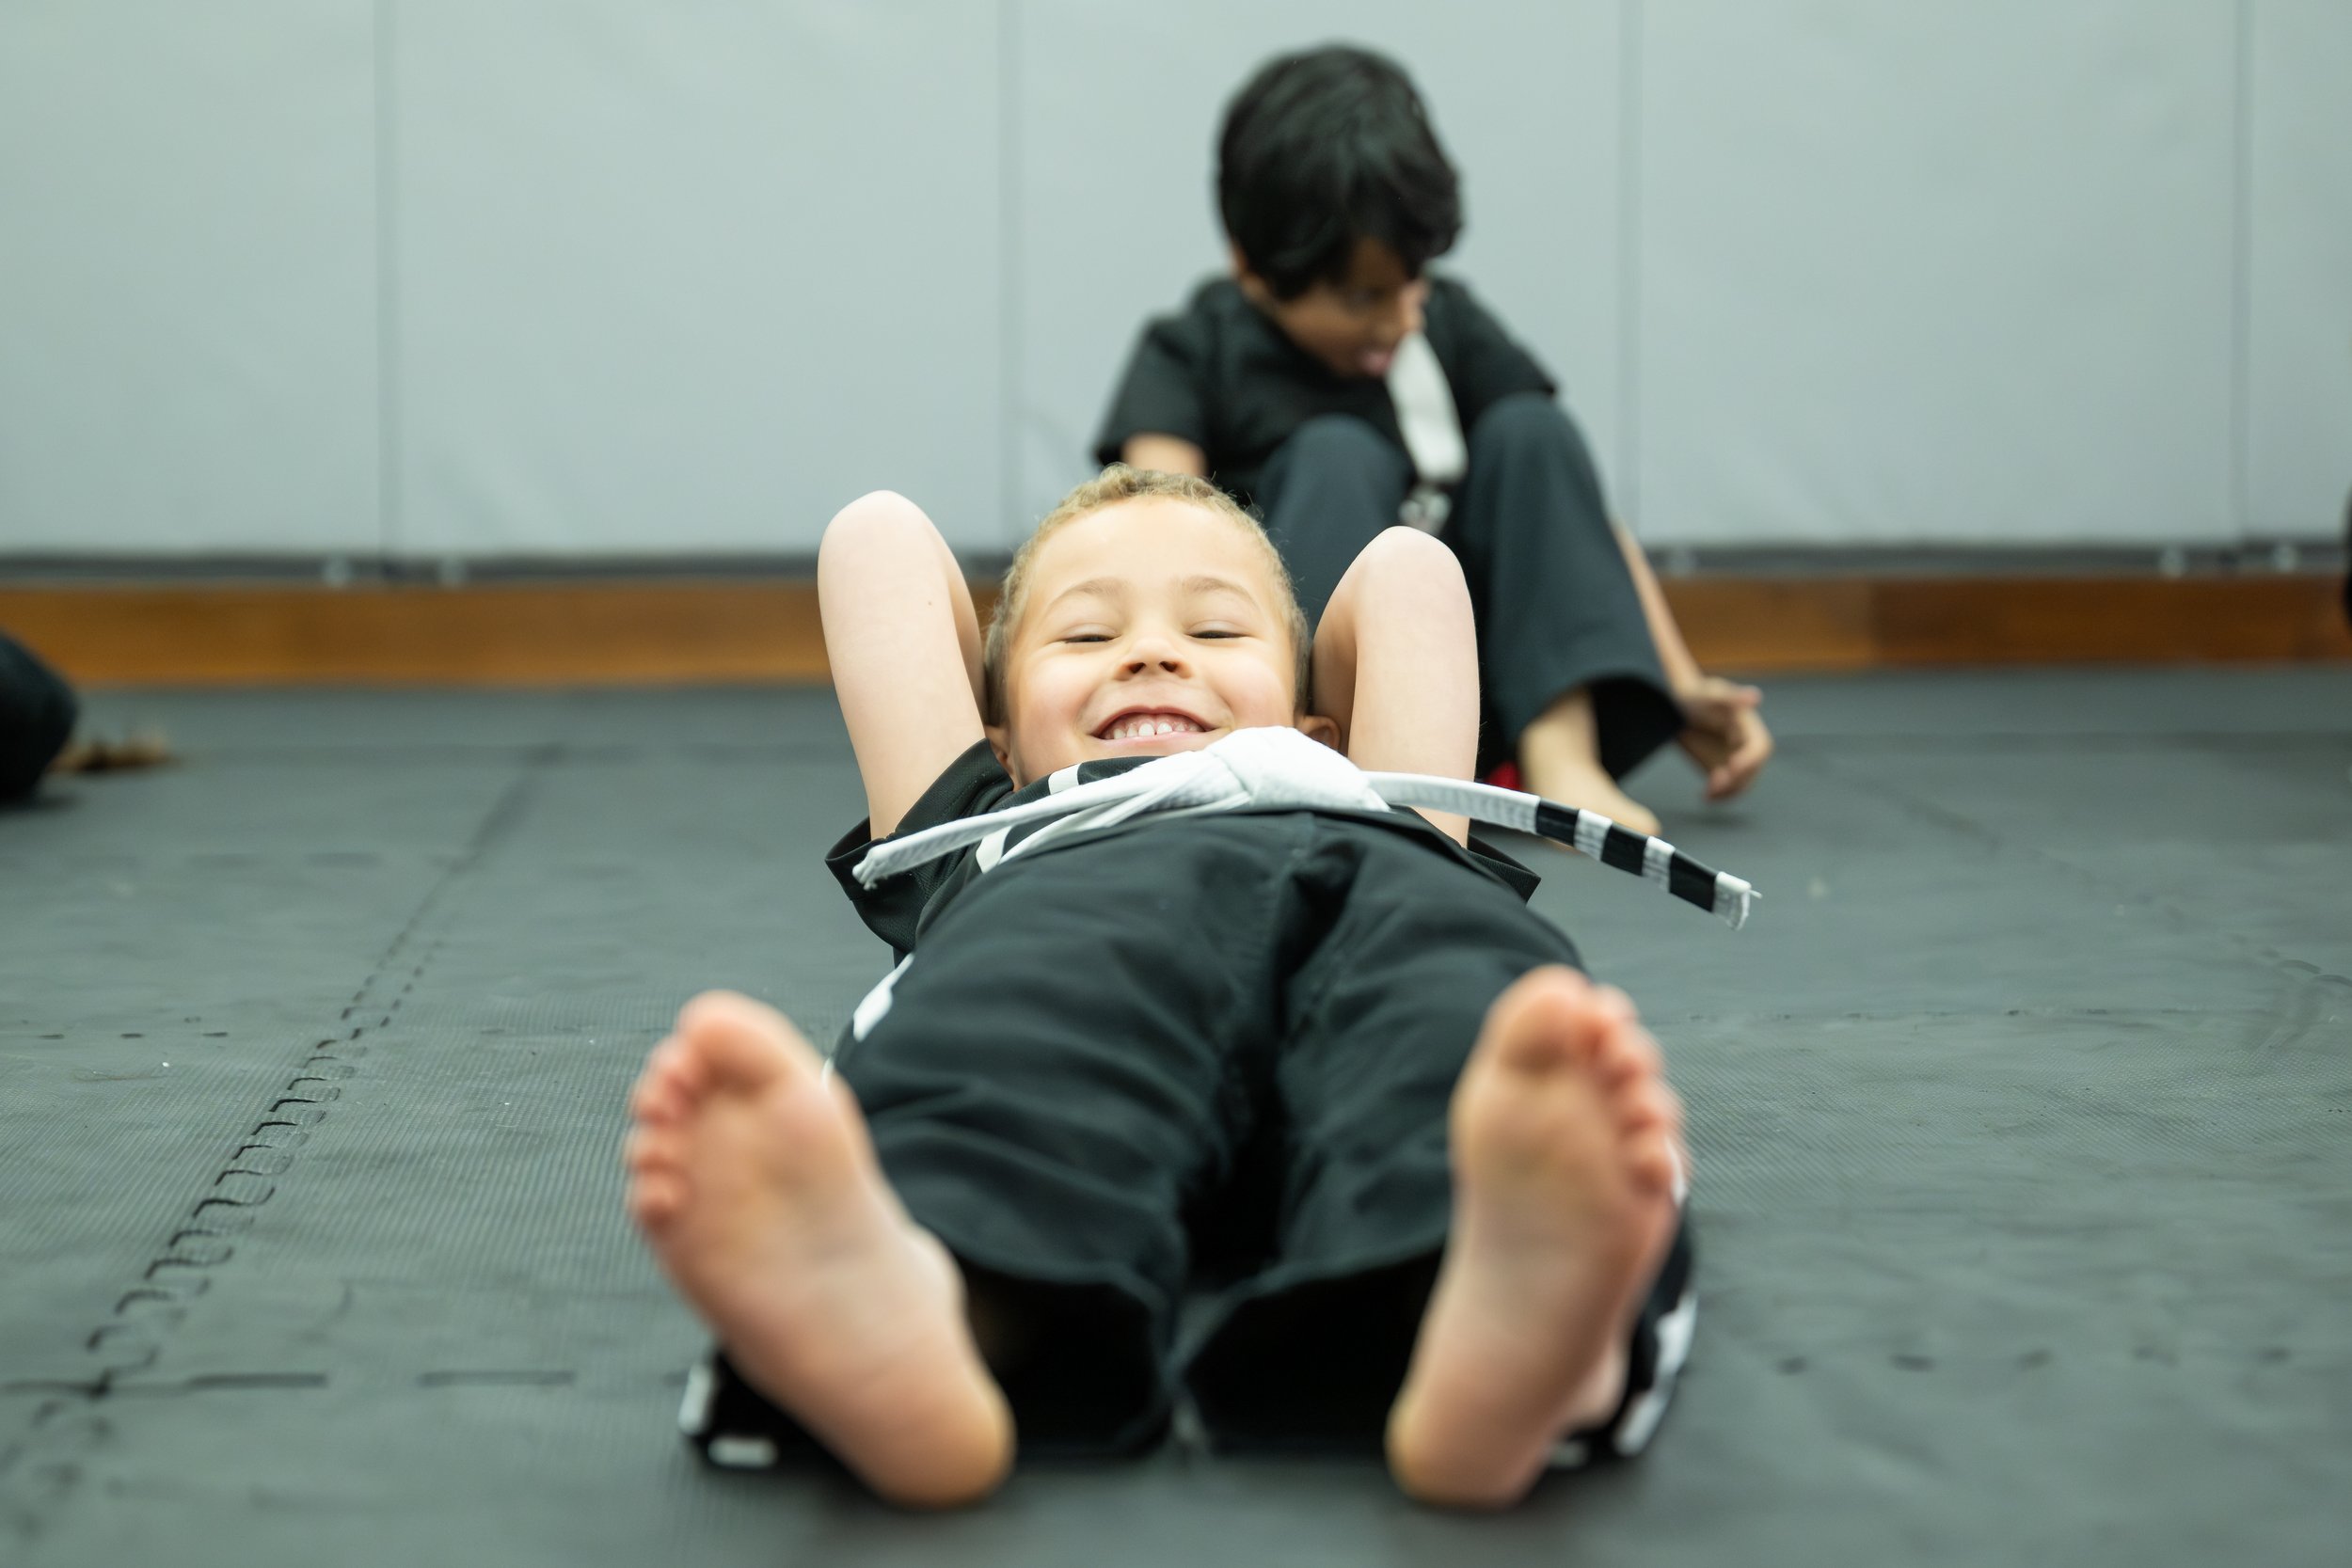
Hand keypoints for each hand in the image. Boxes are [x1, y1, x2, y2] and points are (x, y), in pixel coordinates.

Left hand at [1675, 676, 1771, 802]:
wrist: (1674, 706)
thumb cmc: (1693, 696)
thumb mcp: (1708, 695)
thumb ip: (1731, 697)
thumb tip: (1756, 696)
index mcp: (1748, 726)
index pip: (1760, 747)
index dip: (1750, 759)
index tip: (1733, 766)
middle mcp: (1745, 744)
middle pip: (1752, 769)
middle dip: (1737, 779)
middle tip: (1715, 784)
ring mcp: (1734, 758)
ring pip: (1741, 783)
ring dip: (1728, 792)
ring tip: (1708, 793)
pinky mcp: (1721, 769)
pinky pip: (1726, 788)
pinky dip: (1719, 795)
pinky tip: (1704, 796)